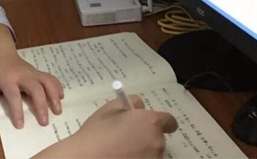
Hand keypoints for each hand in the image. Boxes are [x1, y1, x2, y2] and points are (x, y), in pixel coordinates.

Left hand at [0, 46, 62, 128]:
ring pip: (47, 81)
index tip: (20, 126)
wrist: (0, 51)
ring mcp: (32, 72)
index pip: (14, 96)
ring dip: (54, 96)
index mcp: (7, 79)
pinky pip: (50, 77)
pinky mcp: (38, 72)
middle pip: (35, 88)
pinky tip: (61, 97)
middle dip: (41, 105)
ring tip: (58, 111)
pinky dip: (57, 86)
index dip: (17, 111)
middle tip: (44, 122)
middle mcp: (22, 75)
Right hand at [33, 95, 177, 158]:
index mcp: (149, 122)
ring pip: (152, 151)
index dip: (161, 121)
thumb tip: (139, 105)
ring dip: (143, 149)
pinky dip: (138, 158)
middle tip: (127, 137)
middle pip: (158, 137)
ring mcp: (153, 158)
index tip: (150, 124)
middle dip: (146, 135)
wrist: (87, 158)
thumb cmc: (97, 133)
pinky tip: (122, 156)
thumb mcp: (108, 109)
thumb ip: (128, 102)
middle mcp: (157, 142)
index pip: (169, 121)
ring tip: (122, 149)